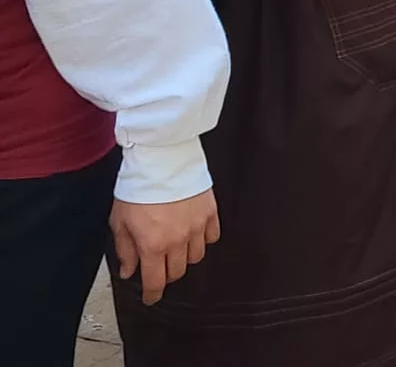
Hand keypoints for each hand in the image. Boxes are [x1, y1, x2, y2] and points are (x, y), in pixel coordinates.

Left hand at [110, 189, 219, 304]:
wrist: (162, 160)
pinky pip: (211, 237)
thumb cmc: (138, 189)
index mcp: (153, 245)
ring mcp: (197, 227)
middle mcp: (178, 240)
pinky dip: (202, 240)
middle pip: (177, 272)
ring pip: (196, 257)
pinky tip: (193, 233)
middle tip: (158, 266)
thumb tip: (128, 271)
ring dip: (184, 257)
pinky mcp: (210, 213)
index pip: (155, 281)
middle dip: (166, 274)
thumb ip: (125, 250)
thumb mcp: (120, 221)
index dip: (153, 294)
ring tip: (175, 247)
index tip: (151, 298)